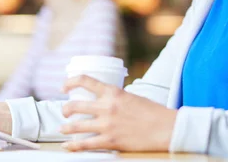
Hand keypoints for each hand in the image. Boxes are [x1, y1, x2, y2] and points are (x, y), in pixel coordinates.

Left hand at [60, 75, 177, 151]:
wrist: (165, 128)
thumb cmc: (152, 112)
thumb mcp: (132, 97)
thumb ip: (117, 98)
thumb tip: (107, 100)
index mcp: (113, 92)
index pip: (84, 81)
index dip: (70, 82)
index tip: (64, 87)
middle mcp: (107, 107)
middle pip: (75, 106)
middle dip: (65, 110)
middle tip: (65, 112)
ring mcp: (107, 125)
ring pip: (76, 126)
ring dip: (66, 128)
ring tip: (62, 129)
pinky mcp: (110, 141)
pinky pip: (86, 144)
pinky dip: (73, 146)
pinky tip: (68, 146)